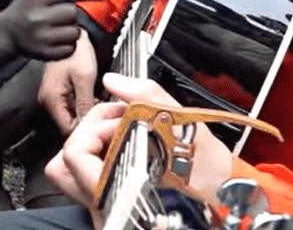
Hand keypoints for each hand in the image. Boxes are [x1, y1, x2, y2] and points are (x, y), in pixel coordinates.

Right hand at [0, 0, 105, 60]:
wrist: (7, 34)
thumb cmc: (24, 10)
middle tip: (59, 17)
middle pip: (72, 13)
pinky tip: (55, 40)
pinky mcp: (45, 53)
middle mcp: (37, 17)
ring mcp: (41, 37)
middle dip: (70, 15)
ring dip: (71, 30)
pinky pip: (70, 48)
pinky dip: (68, 45)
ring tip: (57, 29)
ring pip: (75, 32)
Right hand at [38, 30, 98, 133]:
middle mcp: (49, 100)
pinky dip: (85, 105)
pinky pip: (73, 106)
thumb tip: (88, 125)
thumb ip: (85, 104)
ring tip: (102, 107)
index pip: (67, 129)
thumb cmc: (75, 50)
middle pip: (69, 124)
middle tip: (105, 116)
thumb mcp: (84, 78)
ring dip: (87, 113)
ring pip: (72, 116)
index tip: (100, 125)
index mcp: (51, 98)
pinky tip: (96, 99)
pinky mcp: (61, 92)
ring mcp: (54, 96)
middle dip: (87, 122)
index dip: (85, 130)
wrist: (72, 35)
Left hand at [44, 74, 234, 226]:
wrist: (228, 198)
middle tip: (114, 122)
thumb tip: (116, 80)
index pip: (77, 155)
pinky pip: (85, 182)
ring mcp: (107, 211)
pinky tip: (121, 148)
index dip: (96, 127)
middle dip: (87, 133)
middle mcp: (108, 208)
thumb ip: (148, 97)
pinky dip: (97, 159)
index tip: (121, 117)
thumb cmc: (211, 173)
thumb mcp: (186, 126)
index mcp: (122, 192)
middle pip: (63, 164)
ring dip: (87, 147)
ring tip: (115, 134)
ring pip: (70, 175)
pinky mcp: (109, 210)